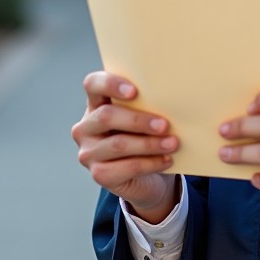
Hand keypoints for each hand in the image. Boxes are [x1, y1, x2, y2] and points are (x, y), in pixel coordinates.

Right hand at [71, 71, 179, 222]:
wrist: (146, 176)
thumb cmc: (144, 136)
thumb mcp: (143, 117)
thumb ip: (147, 105)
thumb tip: (171, 98)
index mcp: (95, 103)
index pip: (93, 84)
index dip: (110, 84)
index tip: (135, 91)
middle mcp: (86, 127)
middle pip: (106, 116)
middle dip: (138, 120)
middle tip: (164, 124)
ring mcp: (89, 152)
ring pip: (118, 144)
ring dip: (149, 144)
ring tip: (172, 143)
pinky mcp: (99, 174)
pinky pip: (126, 167)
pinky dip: (150, 163)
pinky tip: (167, 159)